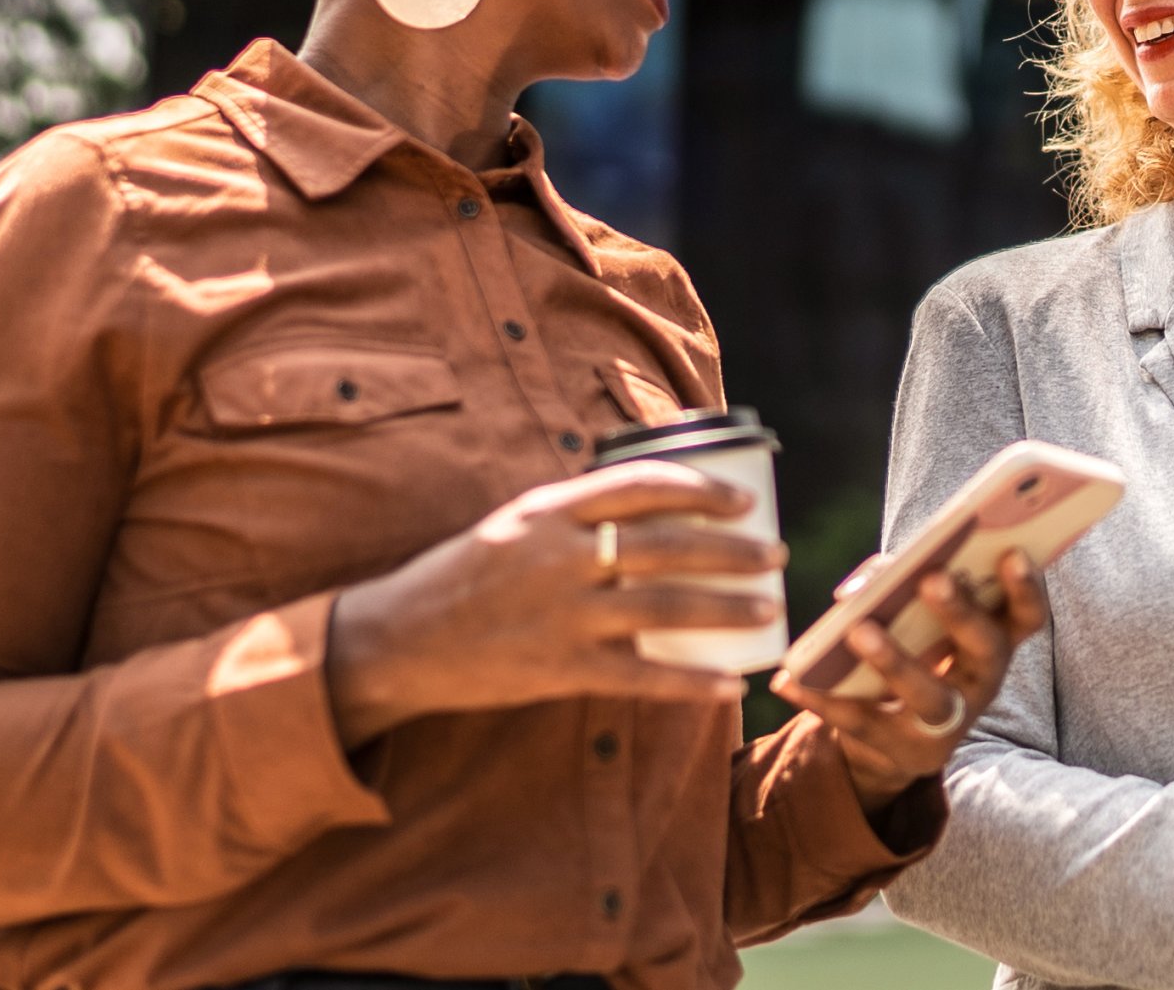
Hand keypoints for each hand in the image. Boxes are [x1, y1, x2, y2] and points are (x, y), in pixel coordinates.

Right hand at [326, 462, 787, 741]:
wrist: (399, 640)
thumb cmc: (463, 576)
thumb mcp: (514, 524)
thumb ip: (575, 515)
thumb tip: (650, 503)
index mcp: (548, 511)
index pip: (641, 486)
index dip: (701, 489)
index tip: (744, 499)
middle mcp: (559, 557)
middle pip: (666, 547)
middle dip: (731, 551)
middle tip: (774, 555)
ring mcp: (560, 615)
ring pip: (663, 608)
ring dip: (725, 609)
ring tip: (766, 608)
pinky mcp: (558, 670)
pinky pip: (639, 676)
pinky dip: (689, 683)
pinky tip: (727, 686)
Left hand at [772, 551, 1049, 811]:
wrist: (893, 738)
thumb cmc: (910, 648)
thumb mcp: (918, 616)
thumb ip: (898, 582)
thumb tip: (870, 579)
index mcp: (994, 641)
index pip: (1026, 616)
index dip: (1026, 588)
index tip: (1011, 552)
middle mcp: (981, 684)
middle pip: (984, 649)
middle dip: (960, 613)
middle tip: (932, 578)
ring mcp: (946, 723)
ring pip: (928, 695)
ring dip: (895, 660)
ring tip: (858, 629)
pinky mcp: (902, 749)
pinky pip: (860, 721)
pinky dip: (820, 698)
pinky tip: (788, 679)